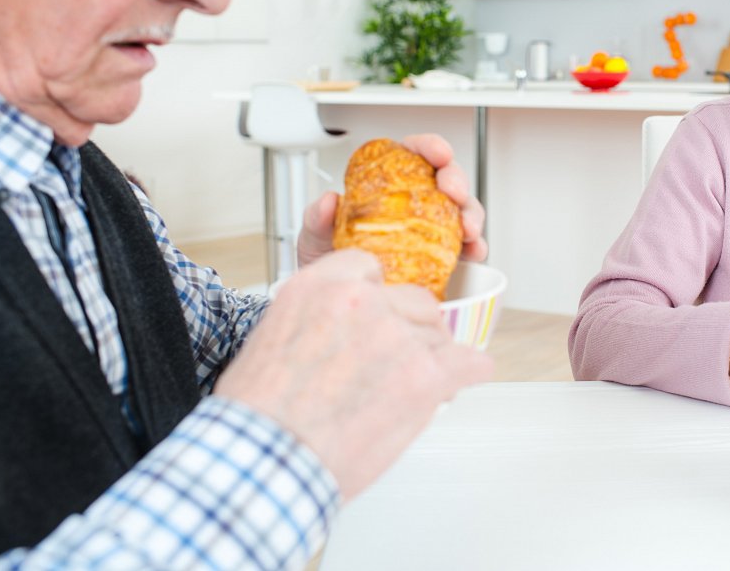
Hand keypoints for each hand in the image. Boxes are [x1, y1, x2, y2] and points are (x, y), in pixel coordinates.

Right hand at [214, 249, 492, 498]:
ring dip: (430, 358)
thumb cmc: (259, 415)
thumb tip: (342, 327)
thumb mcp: (270, 338)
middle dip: (409, 329)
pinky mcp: (424, 376)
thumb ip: (316, 316)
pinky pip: (470, 363)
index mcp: (320, 286)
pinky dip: (468, 373)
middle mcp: (363, 302)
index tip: (376, 317)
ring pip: (439, 333)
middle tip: (394, 363)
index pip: (370, 268)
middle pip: (414, 300)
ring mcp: (397, 336)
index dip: (376, 298)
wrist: (266, 462)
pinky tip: (460, 381)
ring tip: (408, 389)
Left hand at [296, 133, 488, 268]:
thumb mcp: (314, 237)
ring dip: (471, 214)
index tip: (438, 153)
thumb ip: (318, 217)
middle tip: (453, 192)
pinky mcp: (444, 255)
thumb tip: (329, 201)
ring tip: (468, 228)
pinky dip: (476, 247)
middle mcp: (415, 201)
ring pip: (463, 209)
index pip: (413, 154)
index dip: (430, 147)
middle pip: (446, 178)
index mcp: (387, 183)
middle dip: (456, 180)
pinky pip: (467, 246)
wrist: (339, 299)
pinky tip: (474, 251)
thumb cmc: (328, 261)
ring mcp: (432, 227)